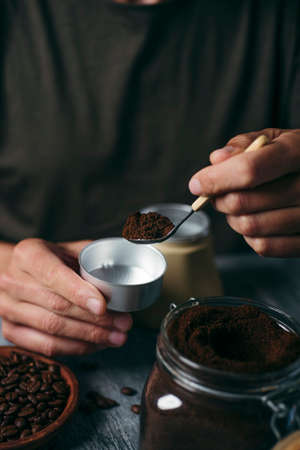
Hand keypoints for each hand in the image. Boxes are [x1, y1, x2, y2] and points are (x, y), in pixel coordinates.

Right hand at [0, 239, 132, 354]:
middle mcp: (13, 281)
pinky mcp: (10, 330)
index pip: (54, 276)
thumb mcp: (66, 248)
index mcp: (29, 255)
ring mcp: (8, 308)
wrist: (15, 273)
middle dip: (95, 319)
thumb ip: (91, 256)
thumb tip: (122, 266)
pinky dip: (74, 348)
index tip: (103, 306)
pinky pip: (45, 346)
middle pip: (57, 306)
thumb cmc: (49, 260)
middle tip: (123, 323)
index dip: (79, 293)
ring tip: (116, 337)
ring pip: (52, 329)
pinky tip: (96, 345)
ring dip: (89, 337)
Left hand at [189, 128, 299, 256]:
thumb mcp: (275, 138)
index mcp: (298, 152)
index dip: (215, 179)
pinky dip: (250, 236)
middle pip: (242, 202)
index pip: (249, 170)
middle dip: (220, 199)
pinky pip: (265, 247)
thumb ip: (245, 144)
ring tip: (239, 205)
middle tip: (219, 193)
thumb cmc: (295, 156)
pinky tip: (257, 219)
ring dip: (233, 218)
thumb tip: (217, 159)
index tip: (198, 184)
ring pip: (250, 227)